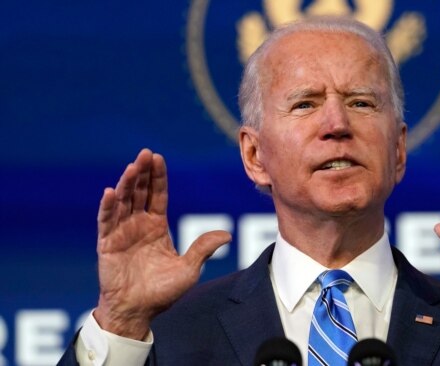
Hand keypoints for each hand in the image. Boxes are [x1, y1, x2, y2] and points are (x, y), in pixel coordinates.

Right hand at [94, 149, 230, 339]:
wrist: (138, 311)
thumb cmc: (162, 292)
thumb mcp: (189, 269)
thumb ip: (203, 249)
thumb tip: (227, 235)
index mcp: (156, 226)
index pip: (157, 195)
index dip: (157, 177)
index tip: (158, 157)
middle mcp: (138, 225)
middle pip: (139, 192)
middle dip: (142, 172)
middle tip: (145, 153)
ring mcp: (121, 232)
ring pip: (123, 201)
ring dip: (126, 184)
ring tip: (132, 167)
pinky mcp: (107, 244)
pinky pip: (106, 221)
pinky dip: (108, 206)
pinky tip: (111, 192)